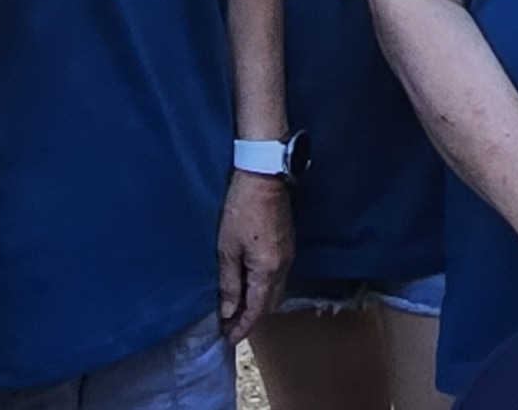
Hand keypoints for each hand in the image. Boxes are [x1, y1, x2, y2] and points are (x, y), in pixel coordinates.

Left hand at [218, 170, 292, 342]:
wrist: (264, 178)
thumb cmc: (241, 210)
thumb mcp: (228, 248)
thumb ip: (230, 283)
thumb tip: (229, 311)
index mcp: (268, 270)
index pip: (257, 309)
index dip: (243, 327)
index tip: (228, 339)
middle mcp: (284, 267)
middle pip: (270, 304)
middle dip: (251, 319)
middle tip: (230, 327)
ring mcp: (288, 256)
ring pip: (275, 291)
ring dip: (258, 304)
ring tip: (237, 311)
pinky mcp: (287, 245)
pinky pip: (278, 278)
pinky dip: (264, 290)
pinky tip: (250, 287)